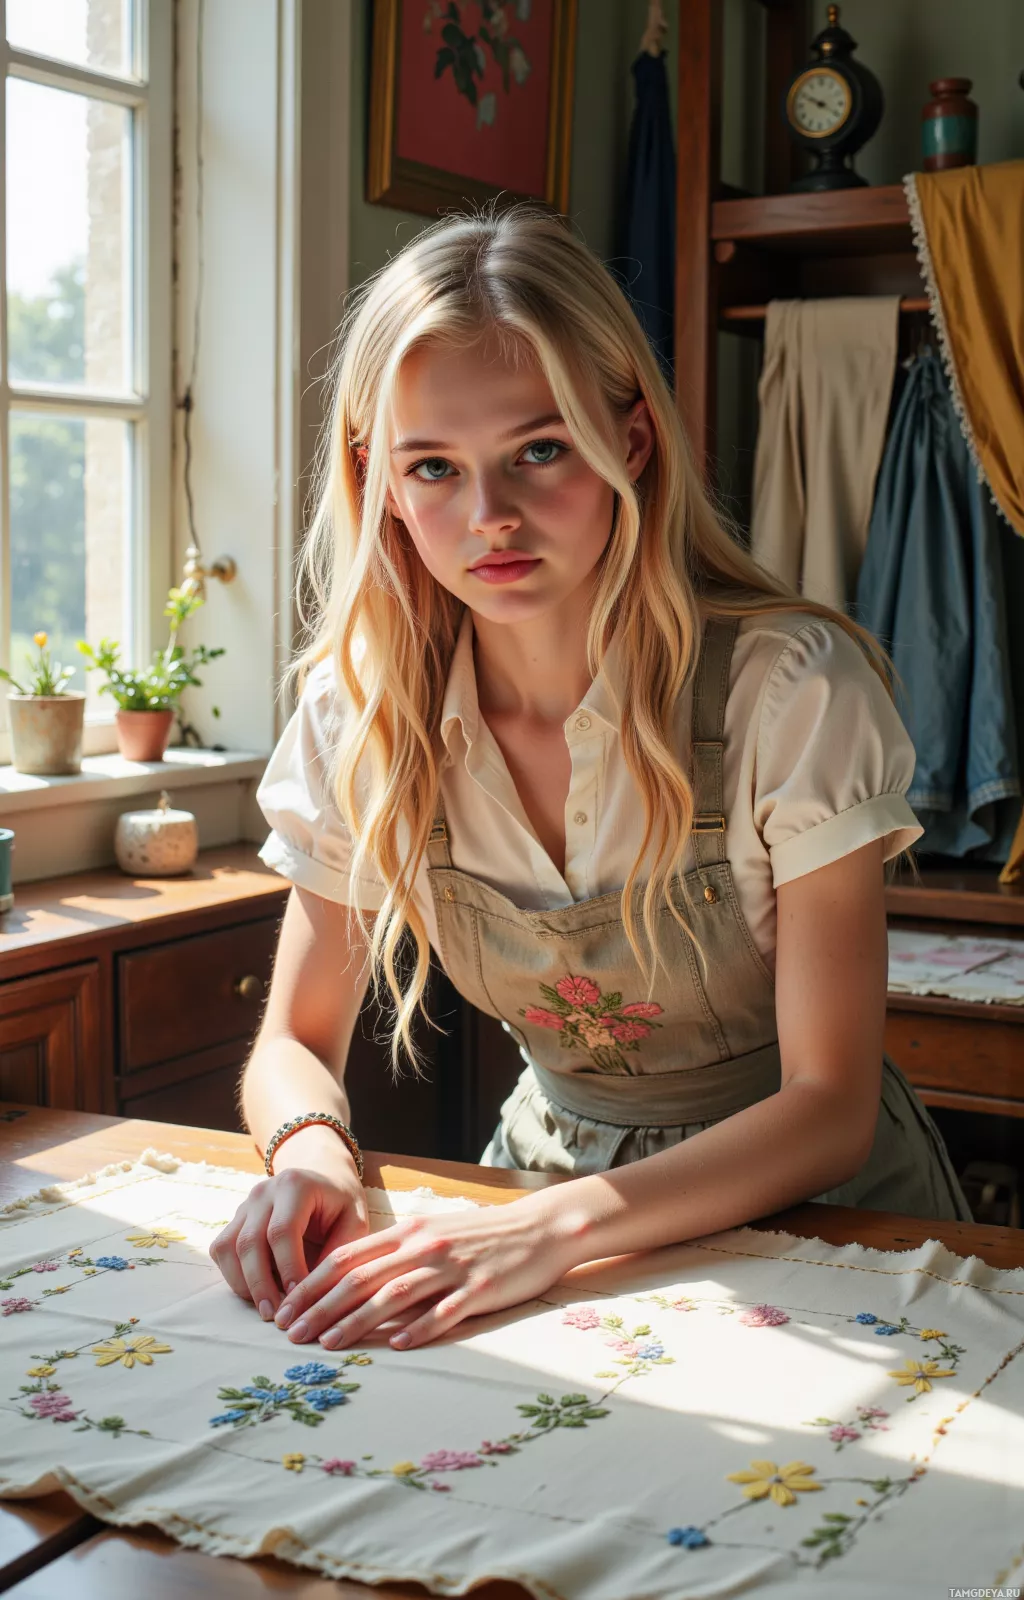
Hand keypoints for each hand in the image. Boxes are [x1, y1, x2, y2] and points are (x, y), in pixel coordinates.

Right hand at [210, 1129, 368, 1320]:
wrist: (321, 1176)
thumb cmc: (340, 1204)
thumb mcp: (354, 1220)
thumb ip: (340, 1251)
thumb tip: (319, 1293)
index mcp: (295, 1185)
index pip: (282, 1231)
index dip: (288, 1267)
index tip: (300, 1297)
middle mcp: (263, 1192)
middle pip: (250, 1242)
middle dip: (261, 1284)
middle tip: (277, 1316)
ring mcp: (245, 1205)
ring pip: (229, 1248)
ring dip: (244, 1283)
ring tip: (266, 1310)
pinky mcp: (235, 1220)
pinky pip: (222, 1250)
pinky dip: (234, 1276)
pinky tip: (255, 1293)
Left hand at [273, 1197, 582, 1351]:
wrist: (541, 1227)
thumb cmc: (483, 1234)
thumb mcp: (434, 1232)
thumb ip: (398, 1253)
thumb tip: (353, 1280)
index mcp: (408, 1231)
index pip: (347, 1257)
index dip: (311, 1284)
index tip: (284, 1309)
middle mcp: (423, 1245)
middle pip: (360, 1278)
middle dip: (320, 1307)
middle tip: (291, 1335)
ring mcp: (451, 1267)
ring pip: (393, 1296)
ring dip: (355, 1321)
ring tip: (327, 1344)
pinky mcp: (479, 1288)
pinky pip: (445, 1311)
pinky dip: (419, 1329)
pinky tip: (397, 1347)